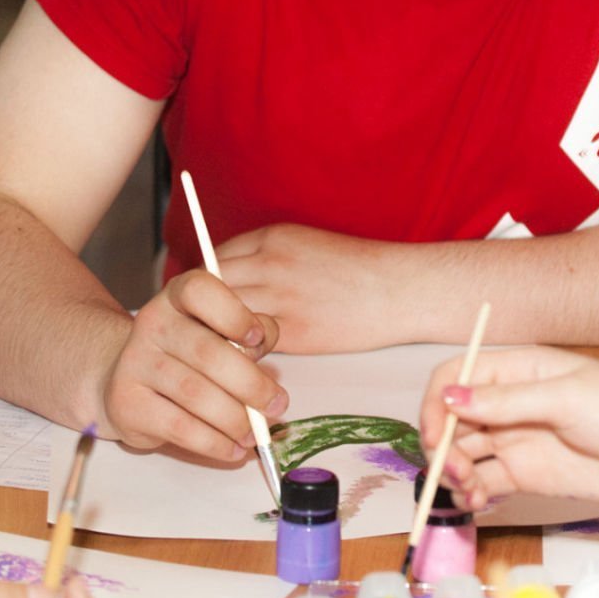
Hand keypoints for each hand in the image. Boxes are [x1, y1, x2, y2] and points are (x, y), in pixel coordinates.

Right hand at [98, 269, 287, 461]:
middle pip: (207, 352)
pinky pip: (179, 427)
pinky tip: (233, 449)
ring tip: (255, 433)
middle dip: (251, 384)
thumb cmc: (189, 353)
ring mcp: (135, 363)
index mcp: (178, 297)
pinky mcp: (128, 404)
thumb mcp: (219, 331)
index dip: (233, 313)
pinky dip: (214, 443)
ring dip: (235, 419)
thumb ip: (250, 332)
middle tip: (278, 405)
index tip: (257, 338)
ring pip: (196, 395)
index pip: (200, 291)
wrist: (127, 379)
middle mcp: (152, 324)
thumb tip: (266, 343)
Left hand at [215, 224, 400, 351]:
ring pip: (221, 319)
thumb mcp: (306, 245)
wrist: (400, 289)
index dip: (203, 286)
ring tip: (219, 350)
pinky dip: (241, 354)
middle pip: (207, 288)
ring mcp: (280, 297)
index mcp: (272, 237)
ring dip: (216, 336)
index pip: (212, 259)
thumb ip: (267, 258)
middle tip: (199, 331)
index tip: (202, 304)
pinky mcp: (293, 331)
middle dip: (198, 311)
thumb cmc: (358, 269)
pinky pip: (247, 344)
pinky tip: (249, 360)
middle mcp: (270, 263)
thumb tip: (231, 283)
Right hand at [419, 346, 598, 509]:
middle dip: (443, 443)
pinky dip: (470, 491)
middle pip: (453, 418)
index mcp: (519, 369)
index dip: (437, 402)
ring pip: (464, 452)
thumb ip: (506, 401)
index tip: (436, 434)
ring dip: (453, 470)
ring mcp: (518, 440)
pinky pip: (484, 481)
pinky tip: (478, 500)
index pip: (456, 374)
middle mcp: (511, 402)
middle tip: (454, 469)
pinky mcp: (529, 475)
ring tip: (469, 487)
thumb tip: (450, 397)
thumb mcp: (566, 398)